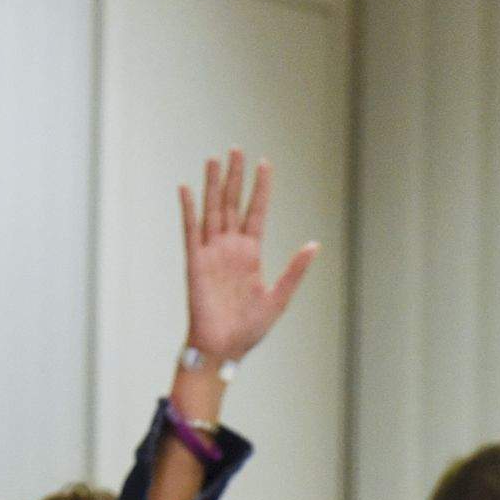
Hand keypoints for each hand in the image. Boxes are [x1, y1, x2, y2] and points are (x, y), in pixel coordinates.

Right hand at [175, 150, 316, 378]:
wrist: (222, 348)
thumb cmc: (249, 329)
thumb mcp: (279, 298)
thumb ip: (295, 270)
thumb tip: (314, 244)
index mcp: (251, 254)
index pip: (256, 212)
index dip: (260, 188)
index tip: (264, 164)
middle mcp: (230, 248)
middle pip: (232, 203)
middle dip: (235, 176)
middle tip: (236, 150)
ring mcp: (211, 253)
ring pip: (212, 210)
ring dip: (212, 185)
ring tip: (214, 159)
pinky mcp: (195, 263)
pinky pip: (190, 231)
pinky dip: (188, 210)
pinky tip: (186, 189)